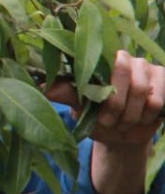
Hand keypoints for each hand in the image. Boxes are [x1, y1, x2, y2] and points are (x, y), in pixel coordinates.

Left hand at [45, 50, 164, 147]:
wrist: (120, 137)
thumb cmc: (95, 117)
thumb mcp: (79, 107)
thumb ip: (66, 93)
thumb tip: (41, 86)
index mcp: (98, 59)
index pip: (97, 58)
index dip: (97, 82)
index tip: (94, 104)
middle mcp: (122, 57)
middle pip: (122, 71)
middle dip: (115, 104)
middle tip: (107, 121)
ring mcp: (145, 66)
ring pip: (142, 89)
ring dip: (130, 114)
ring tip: (122, 122)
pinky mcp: (163, 78)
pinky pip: (157, 99)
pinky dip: (146, 116)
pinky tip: (140, 120)